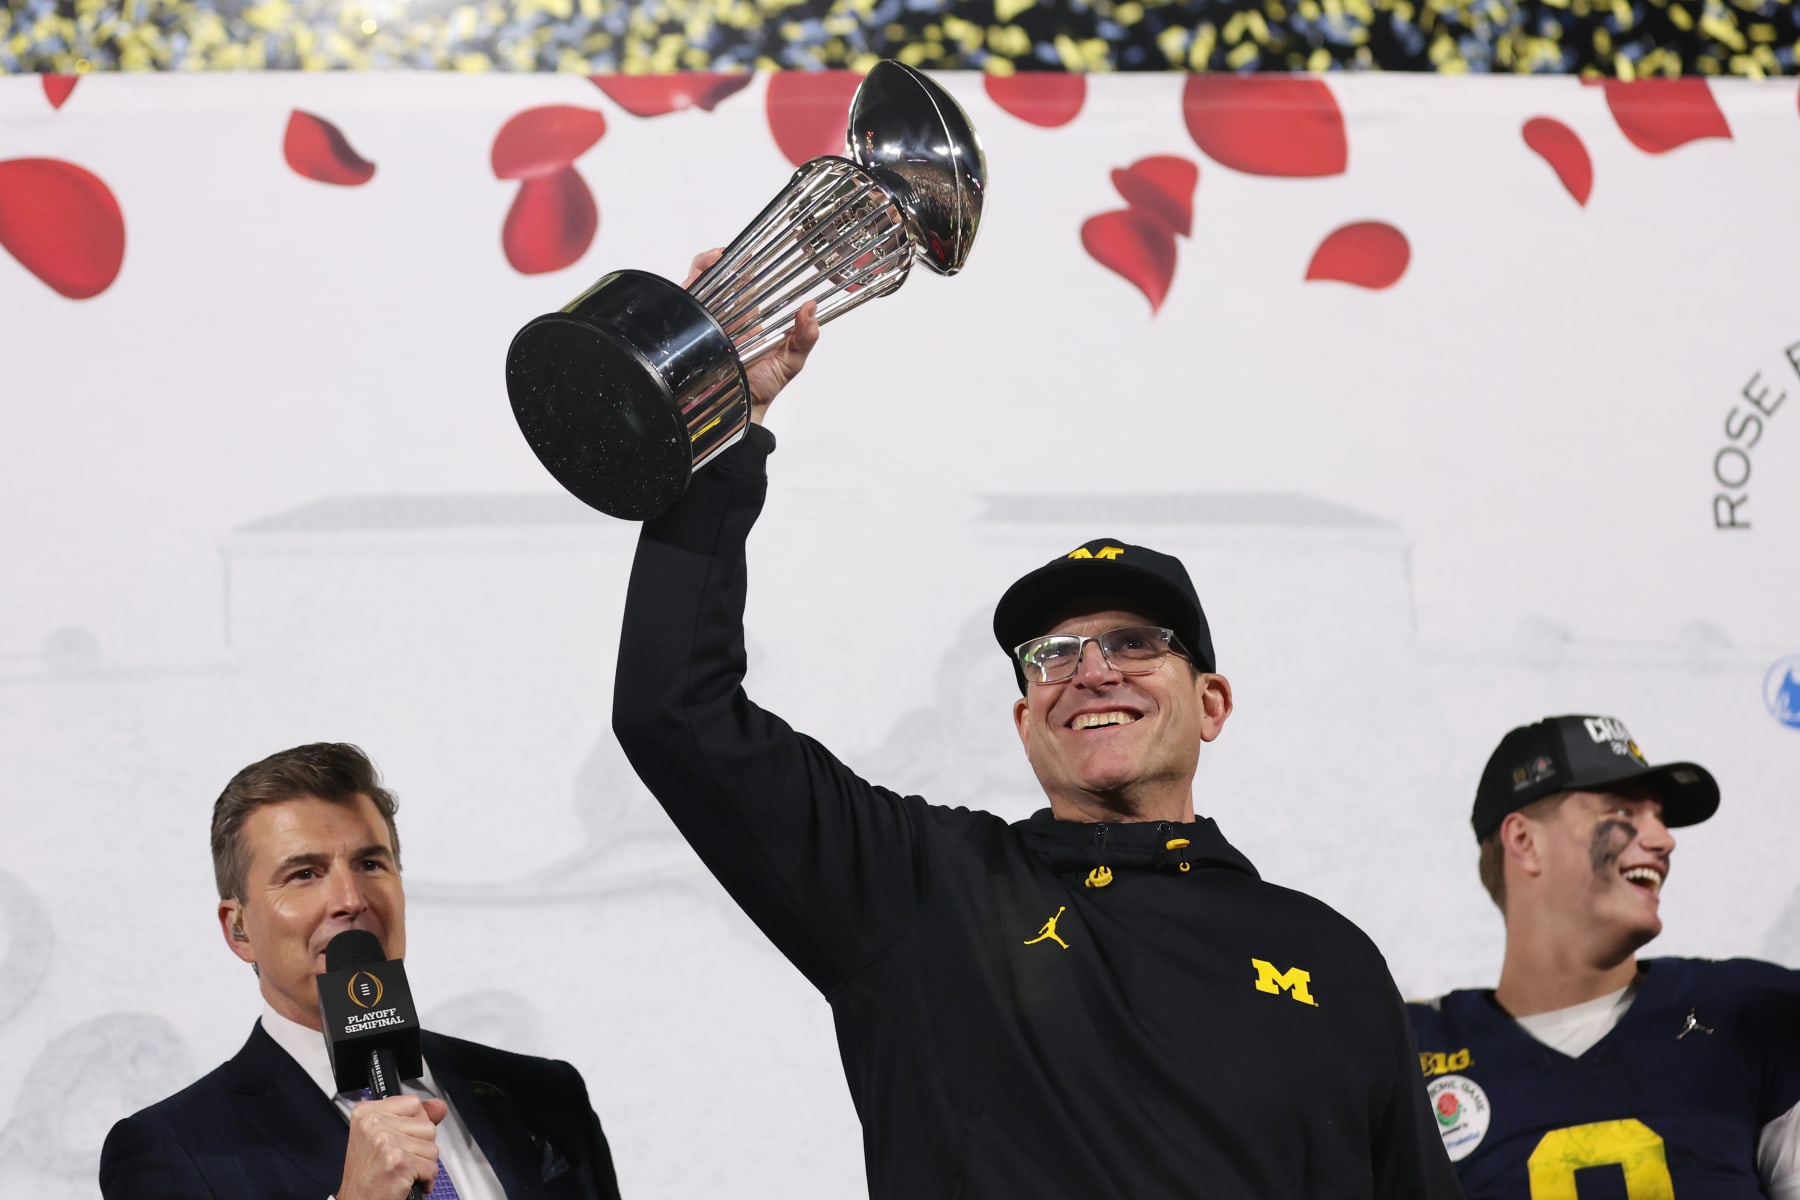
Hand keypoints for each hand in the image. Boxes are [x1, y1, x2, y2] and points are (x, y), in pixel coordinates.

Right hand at [337, 1094, 447, 1199]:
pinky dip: (425, 1180)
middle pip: (427, 1125)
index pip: (414, 1103)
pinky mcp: (397, 1161)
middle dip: (420, 1147)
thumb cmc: (368, 1177)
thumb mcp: (384, 1138)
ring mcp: (385, 1141)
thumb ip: (414, 1118)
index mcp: (367, 1112)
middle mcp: (373, 1123)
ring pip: (432, 1146)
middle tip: (398, 1160)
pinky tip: (406, 1183)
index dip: (414, 1126)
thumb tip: (440, 1105)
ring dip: (423, 1164)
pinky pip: (432, 1167)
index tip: (400, 1140)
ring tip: (402, 1172)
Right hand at [682, 248, 820, 424]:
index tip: (764, 250)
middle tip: (742, 252)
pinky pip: (687, 295)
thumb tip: (812, 309)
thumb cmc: (761, 387)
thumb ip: (804, 337)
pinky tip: (705, 271)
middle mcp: (729, 315)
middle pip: (726, 276)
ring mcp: (708, 318)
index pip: (751, 283)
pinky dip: (694, 277)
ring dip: (711, 263)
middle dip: (731, 259)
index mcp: (753, 319)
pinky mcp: (690, 324)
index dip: (754, 263)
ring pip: (705, 280)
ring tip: (722, 256)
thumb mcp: (790, 362)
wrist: (736, 411)